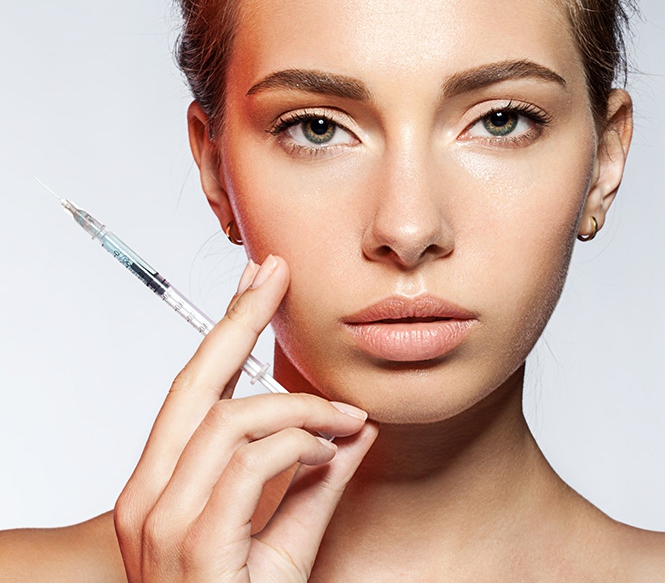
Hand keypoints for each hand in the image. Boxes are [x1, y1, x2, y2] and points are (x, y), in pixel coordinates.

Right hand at [114, 255, 377, 581]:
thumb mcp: (291, 532)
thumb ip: (318, 476)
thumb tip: (354, 426)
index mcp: (163, 485)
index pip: (193, 388)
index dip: (225, 327)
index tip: (256, 281)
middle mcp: (149, 498)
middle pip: (195, 384)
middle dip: (239, 319)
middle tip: (275, 276)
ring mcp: (163, 524)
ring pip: (233, 420)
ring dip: (301, 409)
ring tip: (344, 420)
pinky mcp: (194, 549)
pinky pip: (251, 462)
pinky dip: (299, 444)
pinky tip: (330, 450)